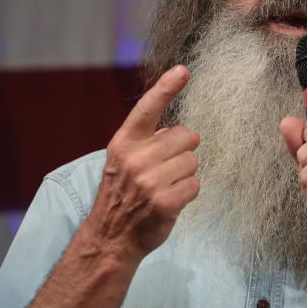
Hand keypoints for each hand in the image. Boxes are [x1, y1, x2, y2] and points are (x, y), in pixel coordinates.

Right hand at [88, 65, 200, 260]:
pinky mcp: (164, 202)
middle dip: (183, 150)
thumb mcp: (124, 161)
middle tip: (167, 167)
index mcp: (123, 143)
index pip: (147, 108)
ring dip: (186, 173)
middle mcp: (135, 159)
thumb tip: (185, 132)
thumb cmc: (123, 194)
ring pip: (192, 161)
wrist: (110, 237)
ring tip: (166, 186)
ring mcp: (149, 181)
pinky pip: (195, 185)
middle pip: (184, 136)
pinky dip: (188, 192)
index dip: (166, 88)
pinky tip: (172, 199)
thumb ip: (148, 142)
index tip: (182, 70)